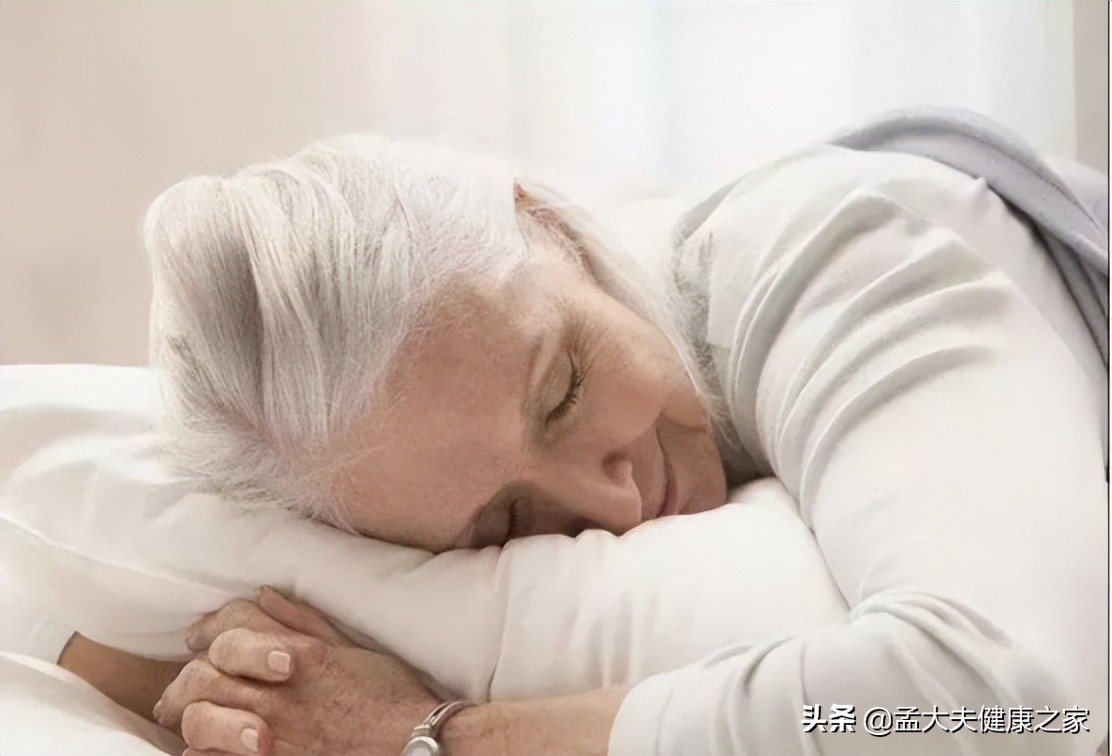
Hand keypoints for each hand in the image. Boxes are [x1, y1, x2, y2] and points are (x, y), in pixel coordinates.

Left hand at [154, 588, 437, 754]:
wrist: (412, 745)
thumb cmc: (391, 697)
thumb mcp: (351, 648)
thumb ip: (304, 622)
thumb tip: (263, 597)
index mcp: (299, 653)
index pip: (234, 624)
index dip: (210, 626)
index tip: (199, 638)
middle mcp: (277, 690)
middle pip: (205, 672)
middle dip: (186, 676)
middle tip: (177, 689)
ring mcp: (269, 732)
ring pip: (200, 716)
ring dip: (188, 714)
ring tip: (180, 718)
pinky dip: (200, 752)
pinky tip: (204, 748)